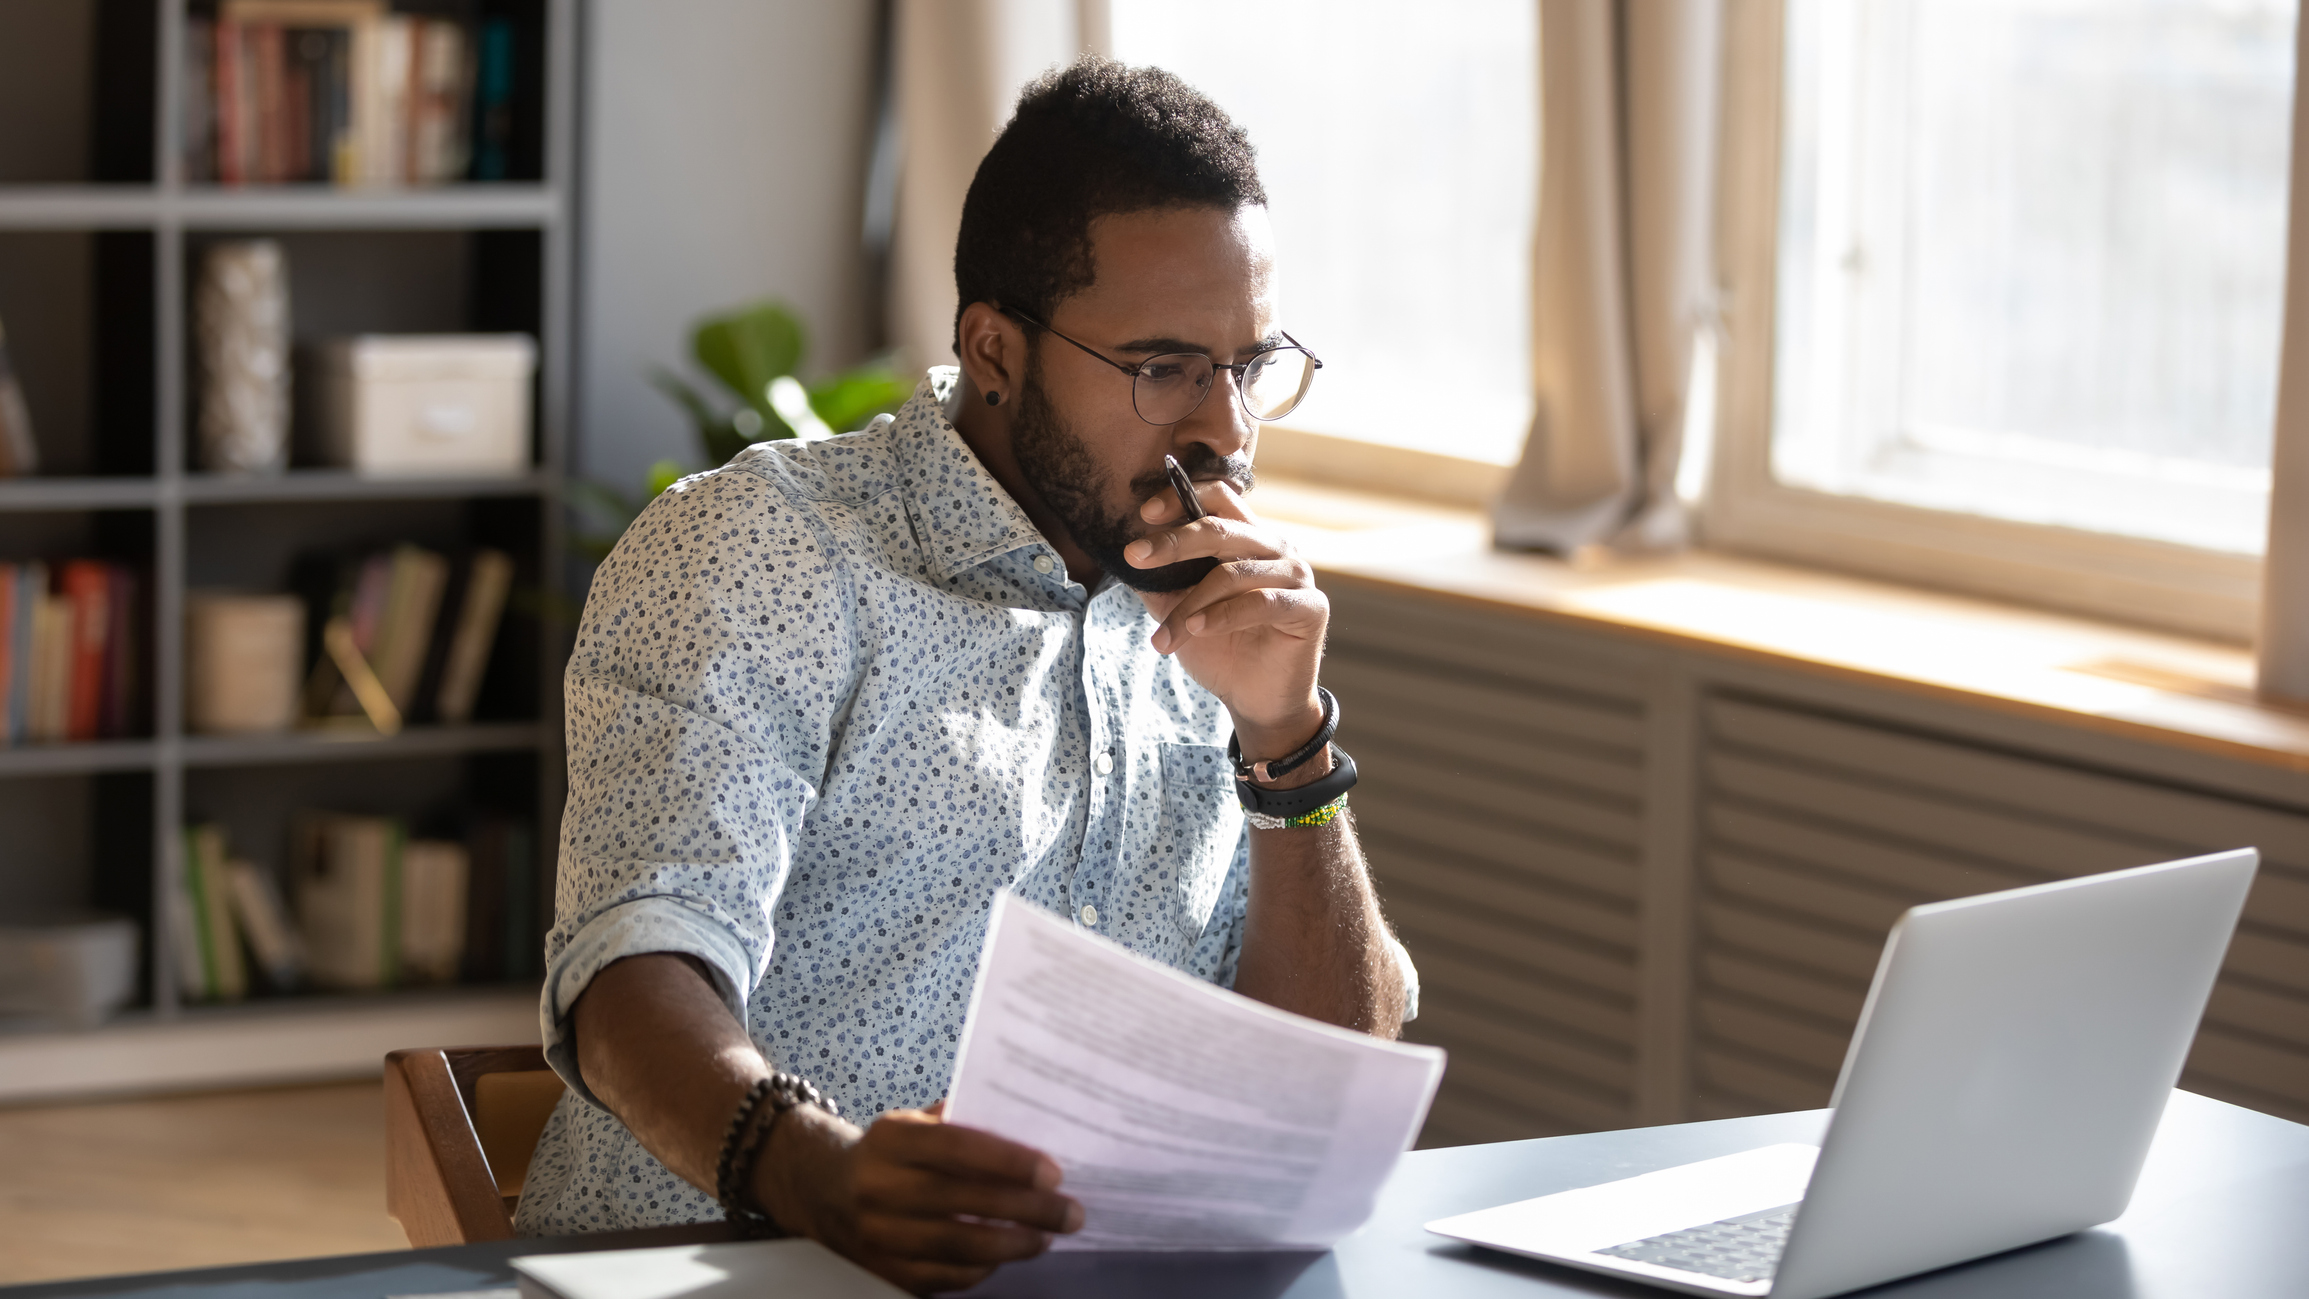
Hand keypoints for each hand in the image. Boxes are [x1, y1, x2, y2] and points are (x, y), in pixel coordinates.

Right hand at [759, 1102, 1081, 1293]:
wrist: (822, 1189)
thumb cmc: (890, 1152)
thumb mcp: (914, 1122)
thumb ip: (963, 1123)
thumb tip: (1032, 1127)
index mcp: (891, 1140)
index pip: (956, 1148)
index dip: (1007, 1161)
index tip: (1052, 1172)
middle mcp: (878, 1187)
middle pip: (961, 1202)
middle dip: (1025, 1210)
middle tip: (1070, 1213)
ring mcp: (877, 1234)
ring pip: (954, 1247)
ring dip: (1011, 1246)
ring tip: (1046, 1238)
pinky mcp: (882, 1270)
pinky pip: (942, 1278)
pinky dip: (981, 1270)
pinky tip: (1008, 1256)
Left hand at [1127, 481, 1326, 758]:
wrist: (1254, 699)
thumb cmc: (1220, 648)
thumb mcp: (1179, 610)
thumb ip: (1159, 582)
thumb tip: (1125, 557)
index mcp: (1247, 539)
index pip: (1219, 498)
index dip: (1182, 496)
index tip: (1144, 514)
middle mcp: (1274, 548)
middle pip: (1221, 528)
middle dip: (1173, 542)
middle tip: (1134, 557)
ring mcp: (1295, 575)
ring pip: (1233, 573)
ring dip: (1190, 604)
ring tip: (1164, 635)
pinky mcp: (1309, 607)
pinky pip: (1260, 603)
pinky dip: (1222, 616)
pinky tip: (1196, 629)